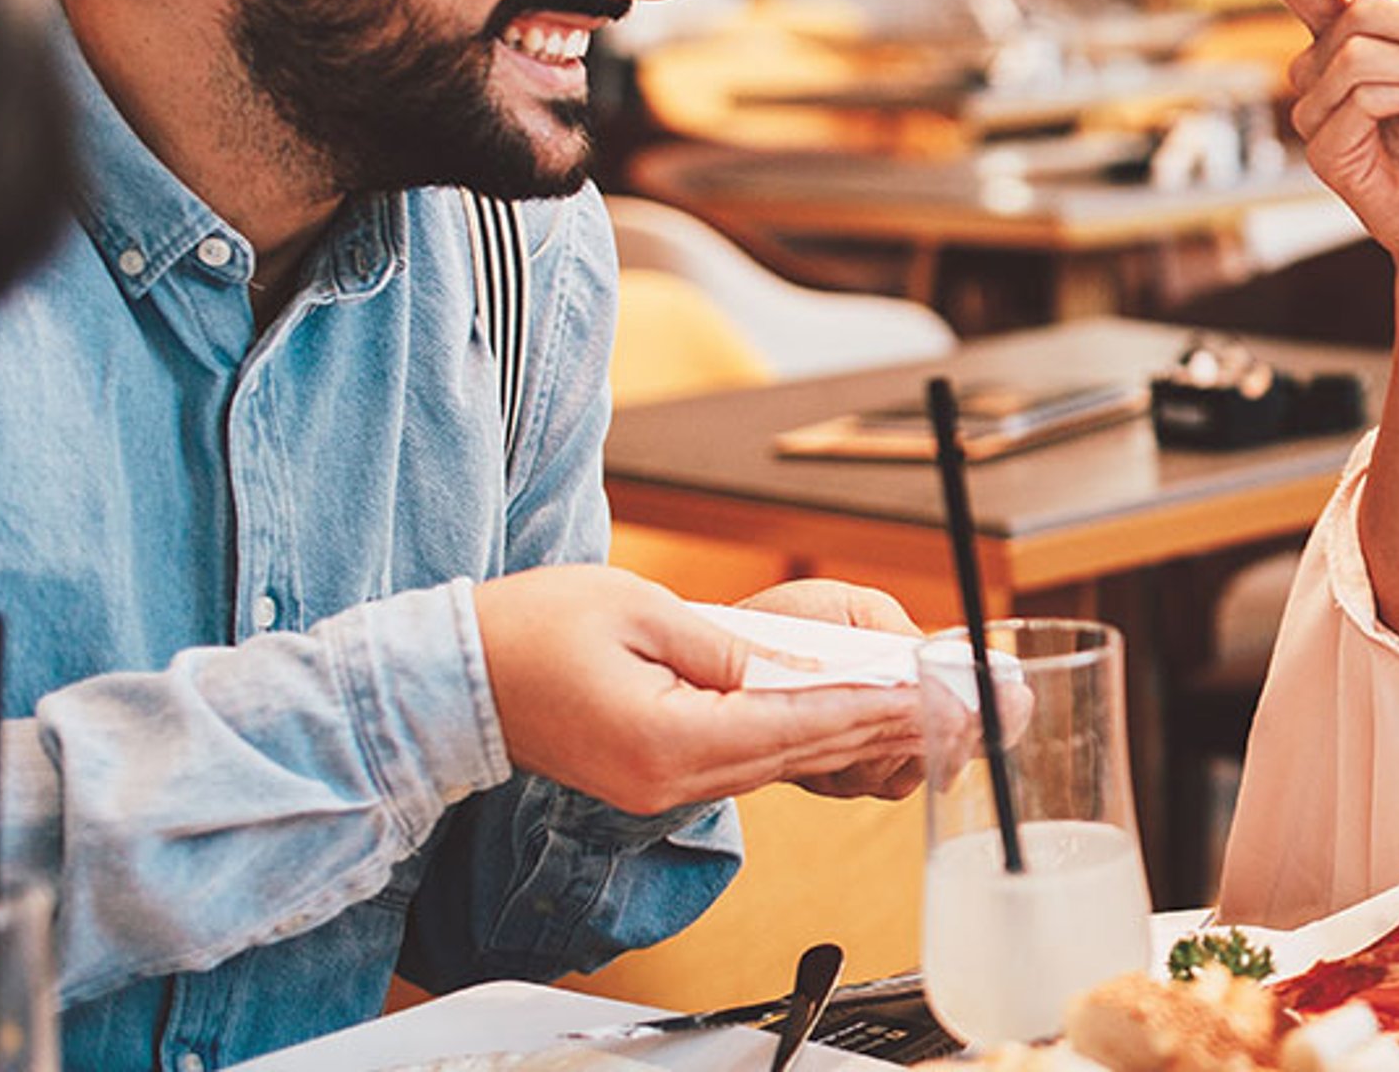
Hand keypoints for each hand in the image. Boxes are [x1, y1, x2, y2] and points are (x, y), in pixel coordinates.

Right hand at [472, 566, 923, 815]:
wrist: (453, 680)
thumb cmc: (529, 631)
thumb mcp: (635, 611)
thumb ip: (721, 645)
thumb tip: (786, 668)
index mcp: (668, 741)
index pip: (794, 725)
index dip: (868, 709)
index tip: (926, 698)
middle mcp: (671, 781)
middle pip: (797, 754)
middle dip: (876, 731)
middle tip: (945, 712)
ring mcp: (661, 788)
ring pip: (776, 763)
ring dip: (846, 740)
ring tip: (914, 719)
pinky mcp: (654, 777)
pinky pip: (745, 761)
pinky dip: (800, 742)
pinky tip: (842, 726)